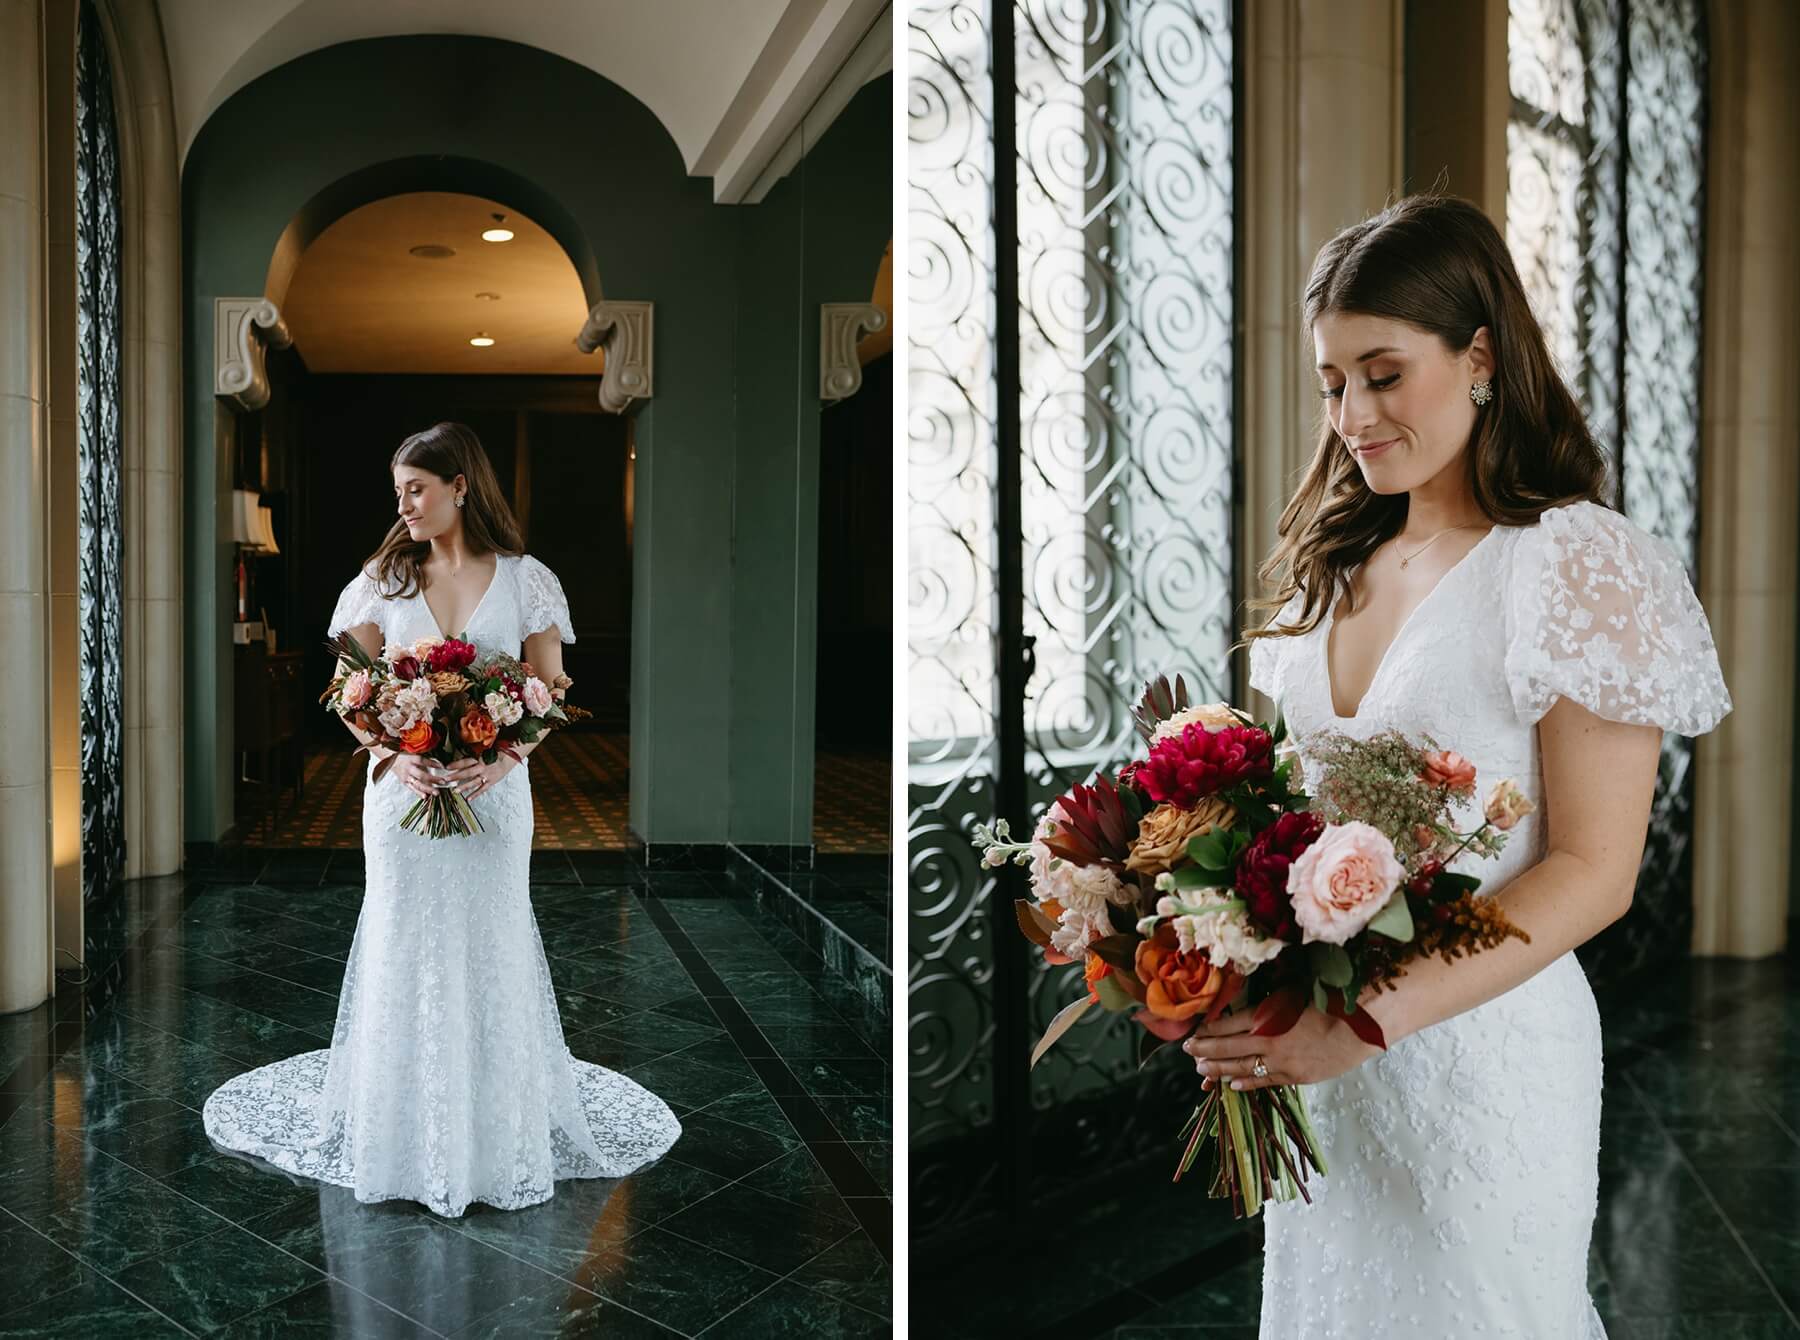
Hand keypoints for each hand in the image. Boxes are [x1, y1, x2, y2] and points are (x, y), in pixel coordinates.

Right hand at [388, 753, 449, 799]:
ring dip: (428, 789)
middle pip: (421, 775)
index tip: (442, 767)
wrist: (391, 760)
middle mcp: (409, 768)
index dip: (433, 764)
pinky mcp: (404, 782)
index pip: (423, 761)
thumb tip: (439, 764)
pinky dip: (418, 793)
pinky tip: (425, 796)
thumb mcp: (414, 753)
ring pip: (417, 784)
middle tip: (443, 781)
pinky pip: (412, 788)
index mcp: (411, 759)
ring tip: (436, 792)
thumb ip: (425, 758)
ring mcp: (406, 776)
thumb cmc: (405, 756)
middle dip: (433, 779)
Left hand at [442, 753, 516, 801]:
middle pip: (467, 772)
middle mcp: (482, 767)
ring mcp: (486, 775)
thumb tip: (459, 763)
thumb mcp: (482, 754)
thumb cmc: (493, 756)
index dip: (455, 764)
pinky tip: (468, 799)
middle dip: (456, 776)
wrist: (507, 759)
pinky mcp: (490, 782)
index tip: (446, 767)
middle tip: (446, 780)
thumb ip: (471, 758)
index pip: (465, 762)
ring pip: (473, 782)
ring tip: (455, 791)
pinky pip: (482, 789)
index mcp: (479, 759)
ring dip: (464, 787)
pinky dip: (475, 794)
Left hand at [1180, 999, 1385, 1091]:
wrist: (1360, 1027)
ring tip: (1201, 1069)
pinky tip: (1231, 1085)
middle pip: (1227, 1047)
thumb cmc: (1329, 1002)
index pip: (1227, 1024)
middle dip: (1204, 1049)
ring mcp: (1281, 1062)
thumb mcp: (1292, 993)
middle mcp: (1268, 1040)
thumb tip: (1246, 1007)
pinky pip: (1264, 1081)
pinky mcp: (1295, 1076)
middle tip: (1187, 1050)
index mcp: (1265, 1016)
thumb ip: (1268, 1003)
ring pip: (1241, 1068)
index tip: (1195, 1031)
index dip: (1209, 1029)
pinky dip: (1246, 1083)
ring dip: (1219, 1068)